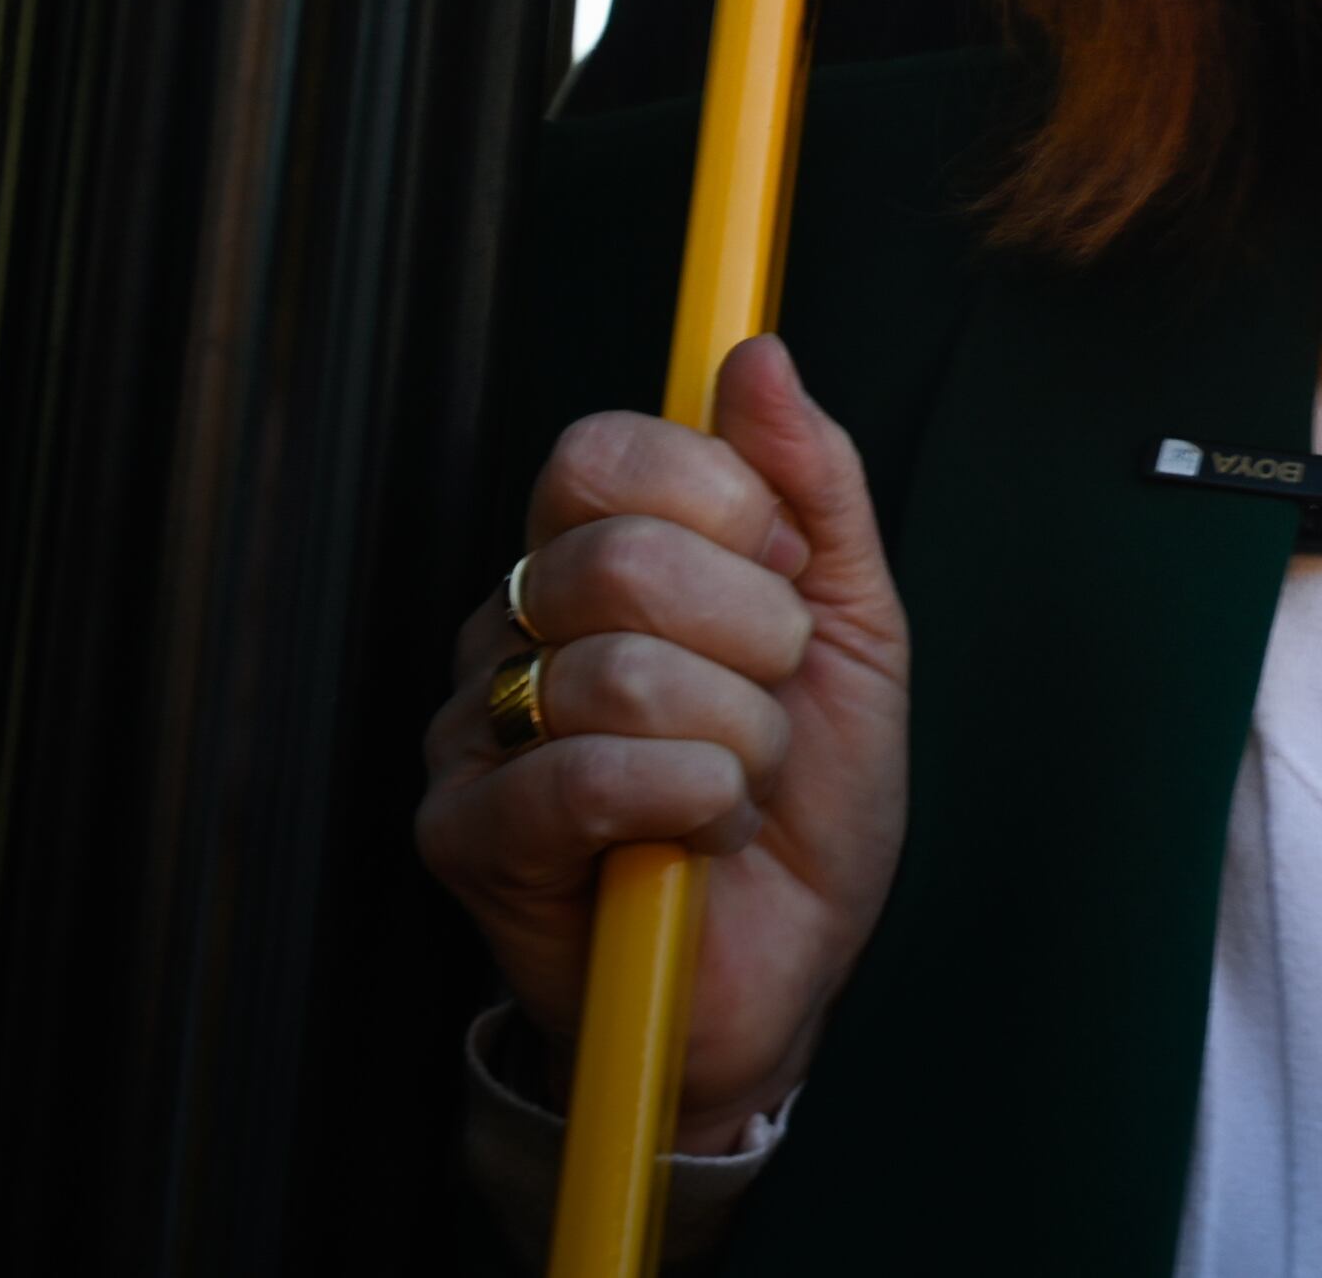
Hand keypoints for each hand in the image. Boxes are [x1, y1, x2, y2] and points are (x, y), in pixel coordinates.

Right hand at [416, 336, 909, 1151]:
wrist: (789, 967)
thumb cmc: (811, 799)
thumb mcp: (855, 622)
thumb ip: (815, 485)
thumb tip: (756, 356)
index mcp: (597, 560)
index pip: (601, 451)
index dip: (722, 499)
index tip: (786, 569)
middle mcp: (514, 628)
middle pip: (617, 557)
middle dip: (753, 635)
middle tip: (774, 695)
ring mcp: (475, 730)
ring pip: (617, 673)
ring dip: (736, 738)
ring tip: (743, 781)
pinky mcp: (465, 834)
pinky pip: (583, 775)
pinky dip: (690, 801)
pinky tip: (700, 831)